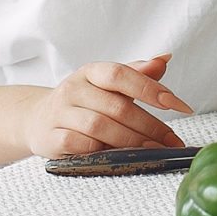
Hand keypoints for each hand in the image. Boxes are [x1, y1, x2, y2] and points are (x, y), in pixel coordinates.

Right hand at [21, 53, 192, 157]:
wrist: (37, 119)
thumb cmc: (83, 101)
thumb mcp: (107, 84)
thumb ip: (137, 73)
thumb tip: (165, 58)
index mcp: (91, 72)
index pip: (122, 74)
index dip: (152, 89)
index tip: (179, 105)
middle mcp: (74, 88)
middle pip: (117, 106)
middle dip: (150, 126)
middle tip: (171, 141)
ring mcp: (60, 113)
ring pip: (100, 127)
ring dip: (131, 141)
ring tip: (153, 151)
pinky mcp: (51, 138)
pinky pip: (80, 145)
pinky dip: (102, 151)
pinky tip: (119, 157)